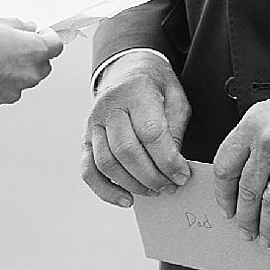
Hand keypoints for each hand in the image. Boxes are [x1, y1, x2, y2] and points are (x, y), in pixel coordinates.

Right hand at [0, 17, 62, 110]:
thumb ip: (18, 28)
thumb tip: (27, 30)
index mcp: (32, 52)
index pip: (55, 46)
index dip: (46, 38)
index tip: (39, 34)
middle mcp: (26, 76)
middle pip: (41, 67)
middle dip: (31, 57)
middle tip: (10, 45)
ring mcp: (9, 93)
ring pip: (19, 83)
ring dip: (11, 73)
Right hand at [82, 51, 191, 207]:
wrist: (126, 70)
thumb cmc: (155, 87)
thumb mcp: (176, 99)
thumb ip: (175, 129)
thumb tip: (174, 166)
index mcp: (136, 91)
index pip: (150, 133)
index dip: (168, 160)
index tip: (183, 175)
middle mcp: (109, 106)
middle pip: (126, 151)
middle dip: (152, 176)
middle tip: (171, 187)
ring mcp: (93, 123)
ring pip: (107, 163)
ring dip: (133, 184)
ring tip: (155, 191)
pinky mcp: (86, 138)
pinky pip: (88, 169)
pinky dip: (105, 190)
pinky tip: (126, 199)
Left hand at [212, 72, 269, 247]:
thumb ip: (255, 137)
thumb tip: (244, 170)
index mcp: (253, 126)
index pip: (225, 167)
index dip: (223, 194)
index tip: (227, 207)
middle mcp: (269, 144)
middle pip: (247, 192)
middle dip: (245, 218)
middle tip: (246, 230)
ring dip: (267, 228)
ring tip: (267, 238)